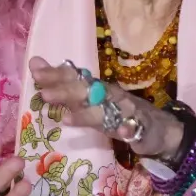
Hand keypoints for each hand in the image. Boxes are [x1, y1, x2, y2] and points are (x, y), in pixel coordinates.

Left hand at [29, 57, 183, 160]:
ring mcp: (126, 111)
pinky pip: (131, 128)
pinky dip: (124, 128)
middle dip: (66, 91)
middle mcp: (111, 96)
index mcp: (99, 88)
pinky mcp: (140, 128)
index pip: (75, 77)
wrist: (161, 129)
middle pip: (87, 91)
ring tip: (66, 116)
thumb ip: (66, 87)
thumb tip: (35, 64)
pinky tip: (117, 131)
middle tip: (42, 92)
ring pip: (105, 110)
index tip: (35, 69)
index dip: (56, 73)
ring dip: (87, 112)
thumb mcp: (93, 100)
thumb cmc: (121, 113)